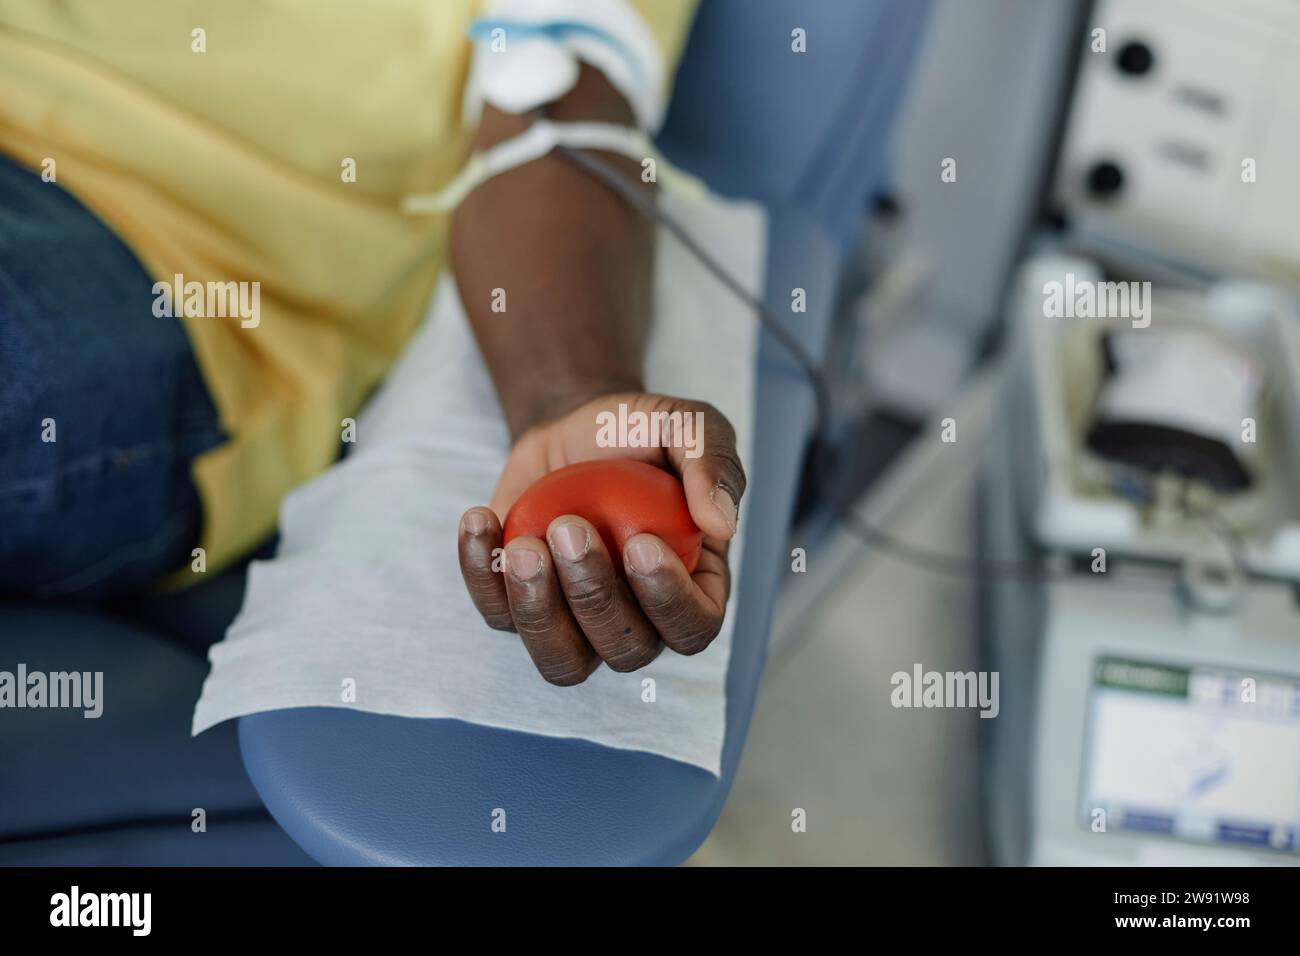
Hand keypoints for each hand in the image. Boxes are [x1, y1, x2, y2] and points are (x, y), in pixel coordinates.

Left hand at [457, 392, 745, 684]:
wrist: (573, 426)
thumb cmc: (639, 432)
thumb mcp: (686, 424)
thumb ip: (713, 464)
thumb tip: (722, 524)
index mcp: (693, 587)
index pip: (692, 627)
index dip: (668, 601)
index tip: (640, 542)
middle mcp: (638, 620)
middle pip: (624, 649)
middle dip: (594, 595)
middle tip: (570, 525)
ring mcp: (575, 623)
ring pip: (561, 658)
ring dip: (539, 609)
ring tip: (523, 545)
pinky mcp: (518, 605)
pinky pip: (497, 615)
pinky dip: (481, 575)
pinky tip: (481, 521)